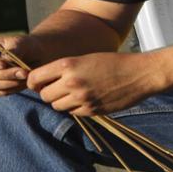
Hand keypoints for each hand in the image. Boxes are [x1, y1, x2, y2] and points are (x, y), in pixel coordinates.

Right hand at [0, 35, 47, 95]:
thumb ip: (13, 50)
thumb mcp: (20, 43)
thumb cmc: (23, 45)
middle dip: (5, 74)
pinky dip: (13, 88)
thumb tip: (4, 60)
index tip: (3, 64)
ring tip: (26, 76)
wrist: (32, 55)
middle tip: (23, 72)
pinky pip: (0, 92)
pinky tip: (25, 82)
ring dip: (10, 82)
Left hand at [27, 51, 158, 116]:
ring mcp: (82, 98)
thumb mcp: (85, 58)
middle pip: (44, 95)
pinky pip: (73, 112)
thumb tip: (44, 83)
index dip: (33, 82)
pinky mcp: (92, 110)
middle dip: (48, 93)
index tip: (38, 83)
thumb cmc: (112, 63)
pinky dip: (75, 108)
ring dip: (61, 101)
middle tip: (57, 89)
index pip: (35, 78)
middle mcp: (72, 82)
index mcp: (68, 64)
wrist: (139, 74)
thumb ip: (64, 69)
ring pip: (57, 106)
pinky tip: (87, 98)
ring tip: (74, 93)